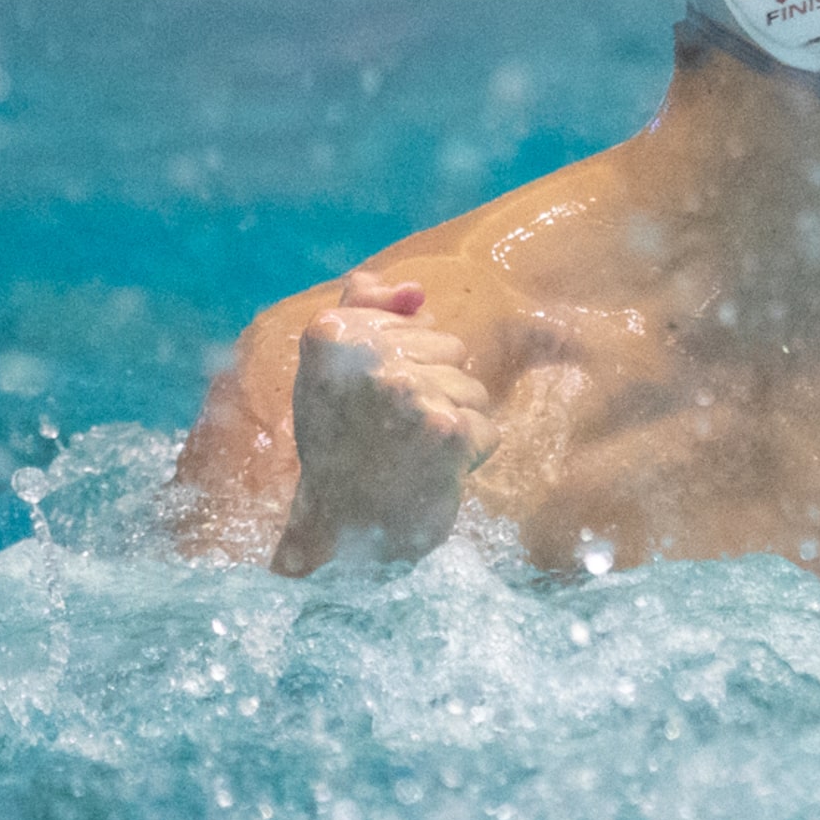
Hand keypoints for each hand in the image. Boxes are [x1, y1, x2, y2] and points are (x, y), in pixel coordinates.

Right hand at [271, 270, 497, 574]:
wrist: (342, 530)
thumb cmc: (342, 449)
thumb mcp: (334, 374)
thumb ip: (366, 315)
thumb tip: (413, 289)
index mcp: (332, 333)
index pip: (419, 321)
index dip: (407, 364)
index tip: (371, 402)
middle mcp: (369, 358)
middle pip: (454, 351)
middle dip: (435, 391)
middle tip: (391, 432)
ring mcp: (409, 393)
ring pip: (474, 390)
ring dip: (452, 425)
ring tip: (409, 454)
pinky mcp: (447, 430)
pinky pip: (487, 429)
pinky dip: (468, 456)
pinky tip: (431, 474)